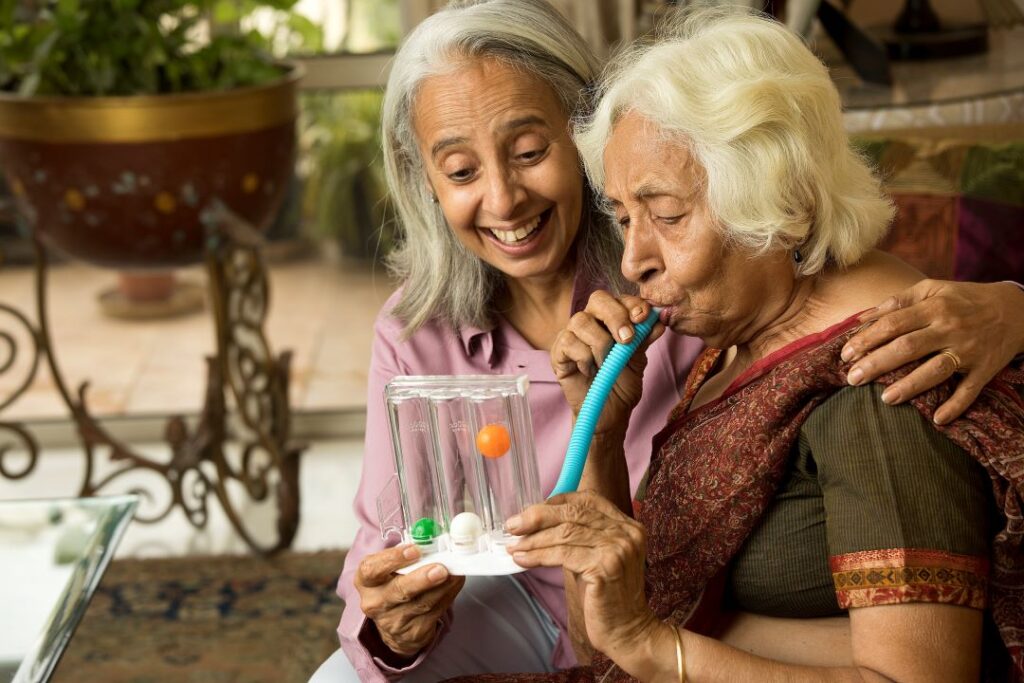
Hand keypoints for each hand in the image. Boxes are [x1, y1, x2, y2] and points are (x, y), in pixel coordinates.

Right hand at [355, 544, 464, 657]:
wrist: (395, 623)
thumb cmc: (395, 584)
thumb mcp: (392, 568)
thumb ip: (409, 555)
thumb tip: (437, 543)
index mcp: (366, 580)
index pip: (372, 569)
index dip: (393, 559)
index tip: (414, 551)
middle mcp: (375, 602)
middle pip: (398, 591)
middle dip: (422, 579)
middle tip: (440, 569)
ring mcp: (393, 621)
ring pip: (422, 603)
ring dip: (442, 586)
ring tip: (455, 573)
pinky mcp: (413, 632)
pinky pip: (435, 613)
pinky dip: (448, 595)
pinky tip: (455, 583)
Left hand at [507, 491, 656, 662]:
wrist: (627, 632)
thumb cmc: (606, 597)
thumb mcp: (595, 557)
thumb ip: (578, 537)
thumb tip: (537, 522)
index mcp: (627, 526)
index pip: (587, 499)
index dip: (556, 502)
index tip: (530, 511)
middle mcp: (626, 532)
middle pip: (574, 512)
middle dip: (538, 516)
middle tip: (512, 525)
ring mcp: (618, 549)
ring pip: (565, 532)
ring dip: (533, 539)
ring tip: (513, 546)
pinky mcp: (605, 567)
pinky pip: (563, 554)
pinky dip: (538, 555)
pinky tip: (522, 560)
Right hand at [551, 291, 663, 433]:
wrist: (609, 412)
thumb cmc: (622, 384)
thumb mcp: (638, 360)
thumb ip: (644, 338)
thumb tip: (659, 319)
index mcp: (611, 319)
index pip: (619, 299)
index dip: (632, 304)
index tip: (643, 317)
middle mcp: (591, 322)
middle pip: (598, 299)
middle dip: (616, 317)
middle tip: (627, 340)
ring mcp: (571, 335)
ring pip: (582, 321)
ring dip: (600, 344)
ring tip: (606, 364)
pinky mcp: (558, 352)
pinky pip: (569, 343)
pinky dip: (584, 358)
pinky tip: (590, 371)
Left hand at [842, 280, 1023, 424]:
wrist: (1016, 310)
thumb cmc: (963, 300)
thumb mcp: (932, 289)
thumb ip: (896, 302)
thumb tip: (860, 319)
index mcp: (934, 307)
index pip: (893, 324)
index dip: (867, 339)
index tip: (845, 354)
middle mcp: (950, 328)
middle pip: (908, 347)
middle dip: (877, 364)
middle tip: (852, 379)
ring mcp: (969, 350)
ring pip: (936, 370)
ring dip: (910, 386)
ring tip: (885, 399)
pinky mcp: (985, 369)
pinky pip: (970, 391)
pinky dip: (956, 406)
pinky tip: (938, 419)